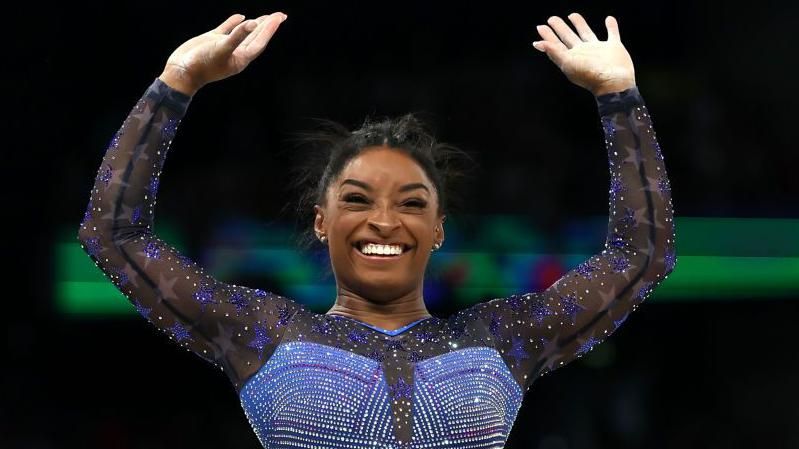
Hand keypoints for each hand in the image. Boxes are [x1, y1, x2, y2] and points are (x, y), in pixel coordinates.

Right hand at [159, 12, 287, 94]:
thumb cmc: (202, 64)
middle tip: (280, 15)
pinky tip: (240, 16)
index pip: (260, 41)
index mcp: (241, 58)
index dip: (270, 29)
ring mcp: (224, 46)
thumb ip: (237, 36)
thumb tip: (253, 23)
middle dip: (268, 27)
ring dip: (254, 25)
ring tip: (266, 17)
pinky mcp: (212, 41)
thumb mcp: (221, 49)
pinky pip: (227, 30)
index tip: (279, 17)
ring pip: (243, 33)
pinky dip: (234, 23)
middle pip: (256, 37)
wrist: (181, 72)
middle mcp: (235, 52)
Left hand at [532, 13, 635, 95]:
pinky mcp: (614, 48)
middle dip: (560, 28)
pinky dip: (611, 27)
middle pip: (569, 37)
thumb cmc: (590, 75)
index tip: (540, 27)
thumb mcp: (567, 63)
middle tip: (552, 19)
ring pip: (587, 33)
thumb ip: (554, 52)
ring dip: (580, 24)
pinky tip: (609, 19)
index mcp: (571, 57)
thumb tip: (538, 43)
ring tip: (572, 15)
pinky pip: (612, 34)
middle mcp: (583, 53)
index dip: (548, 36)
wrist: (614, 82)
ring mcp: (598, 50)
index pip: (556, 45)